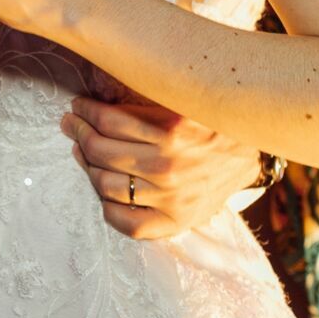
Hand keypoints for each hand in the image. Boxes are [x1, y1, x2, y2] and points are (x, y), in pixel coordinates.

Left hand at [61, 99, 262, 239]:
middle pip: (101, 151)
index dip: (85, 111)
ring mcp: (171, 198)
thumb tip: (99, 94)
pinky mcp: (176, 222)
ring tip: (82, 152)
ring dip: (86, 166)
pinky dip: (107, 207)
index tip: (78, 105)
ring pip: (106, 185)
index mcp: (172, 130)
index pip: (108, 121)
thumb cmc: (208, 125)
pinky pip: (127, 223)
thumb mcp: (182, 102)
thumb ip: (146, 100)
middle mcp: (169, 165)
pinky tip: (103, 191)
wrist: (247, 158)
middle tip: (71, 124)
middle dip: (78, 133)